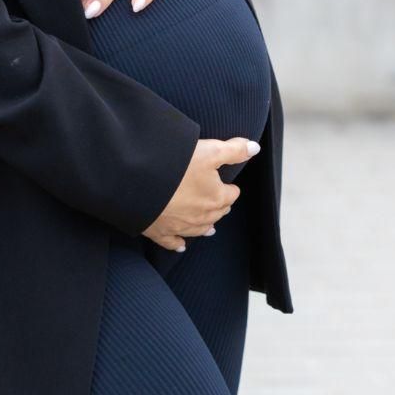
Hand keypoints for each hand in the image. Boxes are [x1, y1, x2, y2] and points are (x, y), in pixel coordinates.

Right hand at [143, 137, 258, 251]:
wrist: (140, 183)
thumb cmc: (177, 165)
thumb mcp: (209, 150)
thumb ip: (234, 150)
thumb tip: (254, 148)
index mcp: (215, 198)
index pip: (231, 194)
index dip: (229, 187)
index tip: (227, 183)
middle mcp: (201, 216)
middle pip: (217, 212)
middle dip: (220, 206)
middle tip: (219, 199)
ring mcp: (180, 226)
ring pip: (199, 229)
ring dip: (205, 225)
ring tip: (210, 226)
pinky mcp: (160, 231)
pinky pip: (172, 242)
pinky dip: (178, 243)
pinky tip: (181, 245)